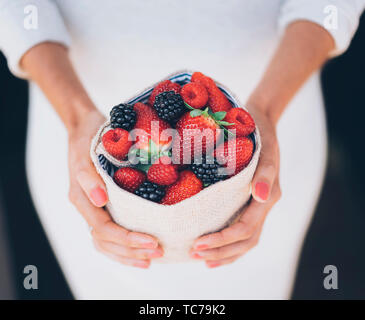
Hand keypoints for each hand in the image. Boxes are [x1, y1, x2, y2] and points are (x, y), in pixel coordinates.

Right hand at [68, 109, 162, 267]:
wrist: (87, 130)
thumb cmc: (90, 139)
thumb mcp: (87, 152)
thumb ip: (89, 177)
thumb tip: (100, 200)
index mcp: (81, 198)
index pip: (103, 228)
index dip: (126, 238)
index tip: (151, 241)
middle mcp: (87, 207)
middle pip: (106, 241)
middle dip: (131, 250)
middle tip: (158, 252)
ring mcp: (94, 209)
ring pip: (106, 243)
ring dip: (128, 254)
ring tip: (152, 258)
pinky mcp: (102, 207)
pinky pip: (109, 234)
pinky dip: (124, 247)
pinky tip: (141, 252)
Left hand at [190, 106, 280, 267]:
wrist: (262, 124)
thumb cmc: (259, 135)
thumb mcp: (264, 150)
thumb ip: (265, 174)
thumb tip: (262, 195)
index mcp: (268, 196)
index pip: (246, 228)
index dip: (223, 239)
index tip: (199, 243)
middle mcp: (264, 206)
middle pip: (245, 240)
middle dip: (221, 251)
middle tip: (195, 254)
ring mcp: (258, 206)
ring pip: (245, 240)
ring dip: (225, 253)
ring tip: (203, 260)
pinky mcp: (250, 203)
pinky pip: (243, 230)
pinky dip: (230, 244)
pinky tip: (214, 248)